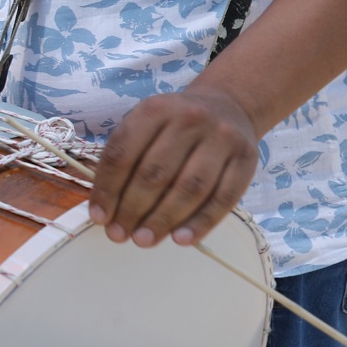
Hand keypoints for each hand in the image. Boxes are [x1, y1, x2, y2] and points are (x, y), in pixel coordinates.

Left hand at [89, 88, 260, 247]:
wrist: (228, 105)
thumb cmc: (175, 126)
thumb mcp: (146, 125)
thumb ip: (125, 160)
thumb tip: (106, 211)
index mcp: (155, 109)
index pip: (123, 154)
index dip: (107, 189)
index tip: (99, 218)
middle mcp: (190, 119)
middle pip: (155, 173)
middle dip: (132, 209)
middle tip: (119, 235)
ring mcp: (222, 137)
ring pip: (189, 188)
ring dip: (163, 220)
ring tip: (144, 241)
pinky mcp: (247, 159)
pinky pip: (223, 198)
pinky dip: (201, 223)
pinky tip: (182, 239)